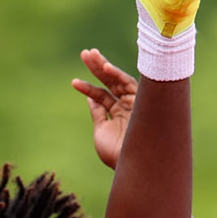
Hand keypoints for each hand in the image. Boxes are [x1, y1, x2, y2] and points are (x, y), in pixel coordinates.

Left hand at [70, 48, 135, 168]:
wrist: (132, 164)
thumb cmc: (116, 153)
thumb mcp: (101, 131)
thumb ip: (98, 114)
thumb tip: (91, 100)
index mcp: (118, 115)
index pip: (102, 96)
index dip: (88, 88)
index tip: (74, 82)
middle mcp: (128, 106)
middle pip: (110, 82)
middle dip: (97, 68)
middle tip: (84, 53)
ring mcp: (135, 103)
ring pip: (118, 79)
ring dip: (104, 66)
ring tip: (90, 54)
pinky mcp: (142, 101)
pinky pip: (129, 83)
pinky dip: (117, 74)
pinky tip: (104, 66)